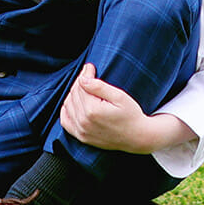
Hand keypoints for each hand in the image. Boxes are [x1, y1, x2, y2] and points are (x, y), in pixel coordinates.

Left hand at [57, 63, 188, 155]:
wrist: (137, 137)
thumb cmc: (131, 115)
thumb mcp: (119, 97)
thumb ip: (99, 86)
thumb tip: (82, 78)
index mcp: (92, 110)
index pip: (80, 85)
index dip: (85, 74)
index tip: (91, 67)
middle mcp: (83, 122)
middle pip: (73, 94)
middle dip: (80, 82)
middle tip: (89, 75)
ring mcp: (81, 131)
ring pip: (68, 105)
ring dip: (74, 94)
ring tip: (85, 88)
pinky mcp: (82, 137)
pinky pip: (65, 121)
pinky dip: (67, 110)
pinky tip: (74, 103)